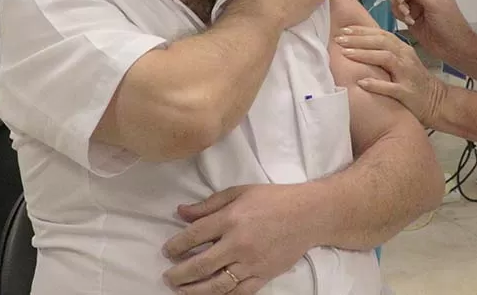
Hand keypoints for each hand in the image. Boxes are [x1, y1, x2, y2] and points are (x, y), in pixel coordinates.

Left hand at [162, 184, 316, 293]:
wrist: (309, 214)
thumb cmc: (273, 199)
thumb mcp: (239, 192)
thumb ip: (209, 204)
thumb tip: (181, 213)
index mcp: (231, 219)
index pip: (194, 236)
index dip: (176, 245)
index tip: (168, 251)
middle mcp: (238, 244)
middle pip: (200, 265)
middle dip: (179, 274)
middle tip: (168, 277)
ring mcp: (251, 263)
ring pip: (217, 285)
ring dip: (194, 291)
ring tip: (182, 291)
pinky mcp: (264, 276)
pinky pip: (239, 293)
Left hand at [336, 27, 446, 125]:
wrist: (438, 102)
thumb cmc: (415, 82)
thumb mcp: (402, 63)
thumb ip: (385, 53)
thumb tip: (359, 46)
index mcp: (403, 49)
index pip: (381, 34)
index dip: (362, 30)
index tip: (343, 29)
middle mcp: (405, 58)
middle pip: (381, 42)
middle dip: (359, 39)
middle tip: (339, 38)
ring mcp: (407, 75)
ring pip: (386, 58)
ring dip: (364, 54)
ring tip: (345, 53)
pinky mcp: (407, 93)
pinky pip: (391, 87)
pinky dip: (376, 84)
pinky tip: (361, 82)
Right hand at [389, 0, 475, 60]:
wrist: (452, 47)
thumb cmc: (450, 24)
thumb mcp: (433, 3)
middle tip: (402, 3)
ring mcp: (415, 4)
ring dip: (399, 6)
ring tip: (408, 15)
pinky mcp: (410, 16)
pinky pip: (397, 10)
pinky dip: (400, 15)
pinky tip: (410, 22)